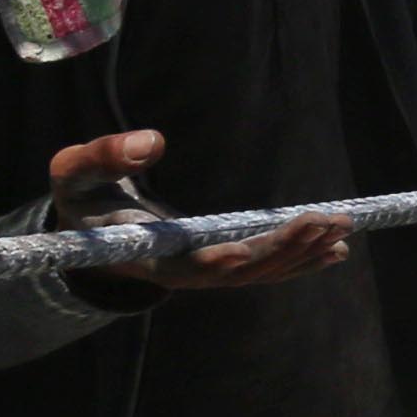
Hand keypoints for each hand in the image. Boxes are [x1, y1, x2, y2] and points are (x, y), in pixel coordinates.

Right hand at [40, 128, 349, 293]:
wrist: (91, 231)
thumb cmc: (82, 199)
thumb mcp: (74, 173)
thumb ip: (104, 155)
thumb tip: (152, 142)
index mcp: (149, 257)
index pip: (189, 267)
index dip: (217, 263)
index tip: (242, 253)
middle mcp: (183, 274)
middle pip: (243, 270)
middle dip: (285, 248)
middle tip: (328, 222)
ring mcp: (205, 274)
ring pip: (261, 272)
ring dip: (303, 253)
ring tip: (342, 229)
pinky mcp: (221, 266)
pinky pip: (266, 268)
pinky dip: (300, 259)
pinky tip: (336, 249)